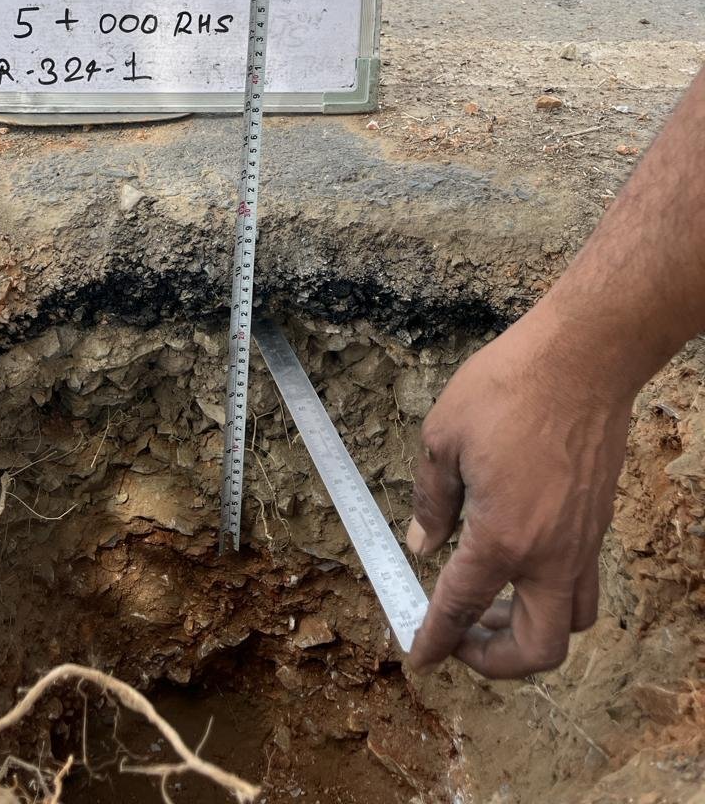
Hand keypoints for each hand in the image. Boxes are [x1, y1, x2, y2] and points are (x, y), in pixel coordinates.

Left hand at [406, 305, 633, 678]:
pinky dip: (550, 591)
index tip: (420, 657)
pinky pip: (582, 580)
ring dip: (530, 629)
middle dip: (497, 661)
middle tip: (462, 638)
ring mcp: (583, 540)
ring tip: (489, 600)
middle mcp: (550, 554)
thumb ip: (431, 501)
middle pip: (539, 648)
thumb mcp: (443, 437)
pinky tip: (517, 557)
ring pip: (572, 620)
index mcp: (502, 538)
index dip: (436, 639)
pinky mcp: (598, 520)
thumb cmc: (507, 388)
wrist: (583, 358)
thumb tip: (422, 545)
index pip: (461, 607)